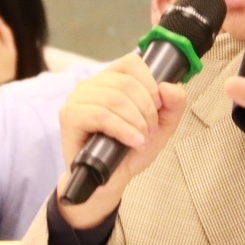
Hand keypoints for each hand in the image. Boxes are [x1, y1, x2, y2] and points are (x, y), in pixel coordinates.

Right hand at [55, 52, 186, 228]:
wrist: (108, 181)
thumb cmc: (128, 151)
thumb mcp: (161, 127)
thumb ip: (174, 104)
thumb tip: (169, 86)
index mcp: (110, 80)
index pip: (131, 63)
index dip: (150, 84)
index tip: (157, 107)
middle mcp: (91, 85)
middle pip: (126, 83)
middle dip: (146, 109)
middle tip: (149, 130)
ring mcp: (77, 99)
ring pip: (115, 98)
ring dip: (136, 122)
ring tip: (141, 139)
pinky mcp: (70, 117)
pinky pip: (101, 115)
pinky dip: (123, 129)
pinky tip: (133, 141)